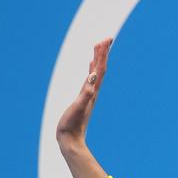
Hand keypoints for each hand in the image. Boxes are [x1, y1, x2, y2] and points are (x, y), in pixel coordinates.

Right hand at [56, 37, 112, 156]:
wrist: (71, 140)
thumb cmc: (72, 125)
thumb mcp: (77, 108)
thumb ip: (85, 94)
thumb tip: (93, 79)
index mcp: (91, 91)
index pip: (99, 69)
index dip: (103, 54)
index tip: (106, 40)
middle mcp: (92, 91)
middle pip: (100, 68)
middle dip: (103, 53)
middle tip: (107, 38)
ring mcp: (88, 95)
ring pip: (95, 73)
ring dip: (98, 59)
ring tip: (99, 46)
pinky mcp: (83, 99)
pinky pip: (89, 81)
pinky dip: (91, 71)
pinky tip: (90, 68)